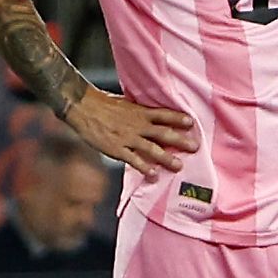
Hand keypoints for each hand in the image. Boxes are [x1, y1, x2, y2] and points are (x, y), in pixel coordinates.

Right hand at [60, 85, 198, 176]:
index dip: (178, 118)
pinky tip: (154, 176)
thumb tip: (152, 113)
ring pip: (152, 149)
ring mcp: (128, 137)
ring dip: (167, 158)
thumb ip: (140, 110)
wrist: (83, 107)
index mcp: (140, 111)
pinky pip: (134, 160)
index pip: (163, 114)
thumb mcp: (126, 102)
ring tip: (179, 166)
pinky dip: (145, 168)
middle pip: (163, 133)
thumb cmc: (103, 104)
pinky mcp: (117, 149)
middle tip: (194, 147)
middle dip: (180, 140)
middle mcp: (137, 124)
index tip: (191, 123)